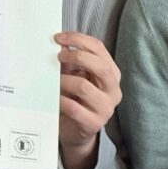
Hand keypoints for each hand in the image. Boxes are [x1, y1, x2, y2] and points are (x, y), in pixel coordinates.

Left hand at [55, 31, 121, 164]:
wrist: (76, 131)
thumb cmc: (76, 99)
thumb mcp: (75, 76)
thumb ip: (71, 61)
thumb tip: (60, 44)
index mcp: (111, 74)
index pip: (100, 49)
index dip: (79, 40)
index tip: (59, 38)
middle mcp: (113, 90)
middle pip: (101, 67)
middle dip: (77, 57)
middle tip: (58, 57)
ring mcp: (106, 109)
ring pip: (84, 87)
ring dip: (64, 80)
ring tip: (54, 81)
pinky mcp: (94, 124)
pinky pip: (74, 108)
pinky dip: (60, 99)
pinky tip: (54, 97)